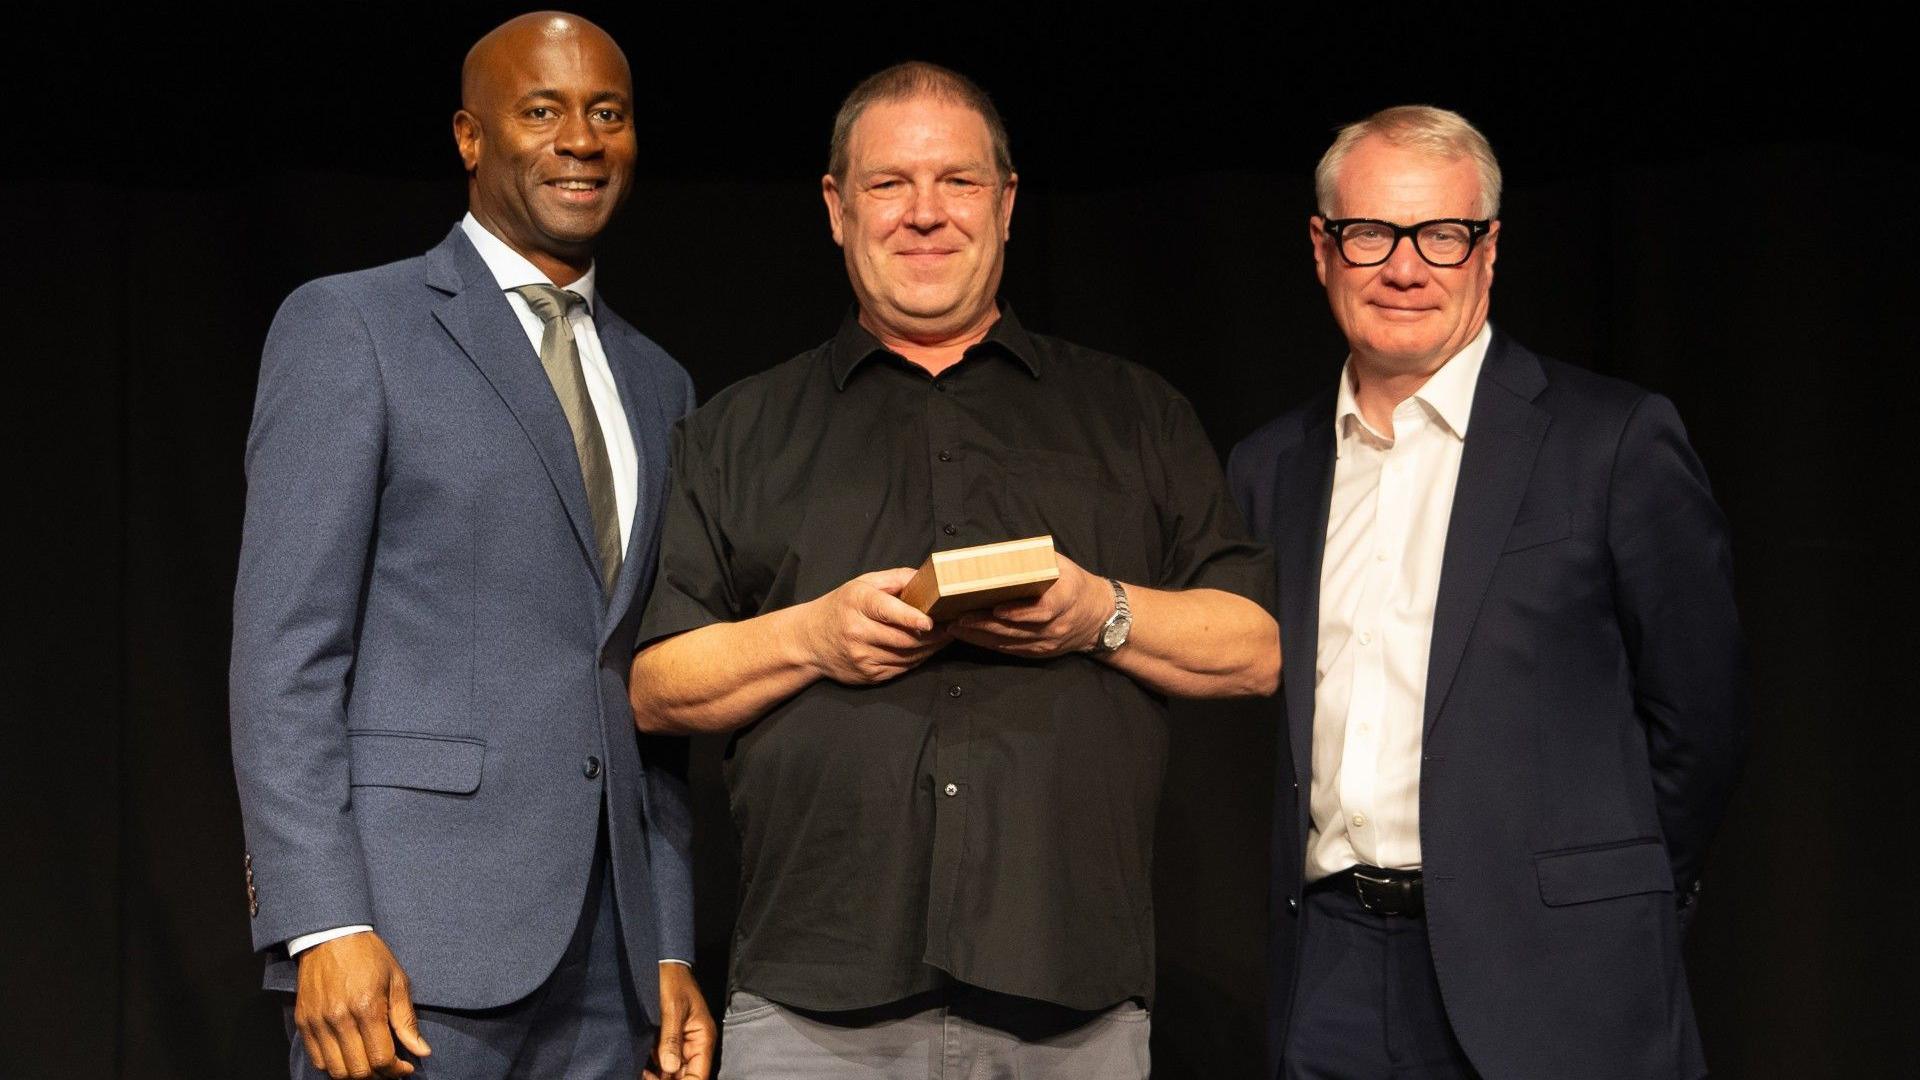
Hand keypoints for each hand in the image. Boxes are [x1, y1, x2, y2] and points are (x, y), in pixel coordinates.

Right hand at [293, 931, 430, 1078]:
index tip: (405, 1067)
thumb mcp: (397, 981)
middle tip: (389, 1068)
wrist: (331, 936)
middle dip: (378, 1076)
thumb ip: (406, 1020)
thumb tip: (422, 1051)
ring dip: (356, 1074)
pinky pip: (317, 1059)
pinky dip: (334, 1066)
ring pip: (336, 1070)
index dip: (396, 1070)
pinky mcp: (304, 1022)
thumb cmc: (370, 956)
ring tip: (370, 1065)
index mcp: (367, 1007)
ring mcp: (318, 1022)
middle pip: (358, 1071)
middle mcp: (339, 1018)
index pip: (380, 1058)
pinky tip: (350, 1056)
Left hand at [646, 962, 713, 1079]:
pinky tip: (642, 1069)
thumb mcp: (672, 1008)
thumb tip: (669, 1067)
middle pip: (685, 1076)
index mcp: (703, 1037)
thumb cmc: (672, 980)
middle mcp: (694, 1044)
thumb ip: (671, 1038)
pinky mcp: (668, 1041)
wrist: (663, 963)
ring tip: (642, 1073)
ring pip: (672, 1072)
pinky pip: (663, 1062)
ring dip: (658, 1076)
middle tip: (647, 1077)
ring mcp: (681, 1043)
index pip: (699, 1074)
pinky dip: (653, 1069)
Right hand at [801, 568, 948, 683]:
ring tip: (945, 637)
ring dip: (930, 648)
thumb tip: (929, 577)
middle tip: (952, 626)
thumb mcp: (863, 584)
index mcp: (857, 603)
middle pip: (904, 638)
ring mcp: (862, 656)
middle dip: (933, 635)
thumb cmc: (841, 607)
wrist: (809, 640)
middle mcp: (857, 631)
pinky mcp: (867, 675)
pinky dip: (918, 659)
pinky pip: (901, 668)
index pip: (886, 611)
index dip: (911, 617)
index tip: (930, 621)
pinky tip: (926, 649)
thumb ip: (896, 578)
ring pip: (906, 656)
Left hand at [949, 552, 1111, 658]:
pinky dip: (988, 643)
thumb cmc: (1072, 584)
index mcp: (1066, 598)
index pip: (1043, 609)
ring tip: (954, 627)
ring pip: (1010, 641)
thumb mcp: (1060, 565)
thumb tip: (998, 554)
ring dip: (981, 636)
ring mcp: (1048, 642)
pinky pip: (1011, 649)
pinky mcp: (1040, 652)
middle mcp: (1057, 625)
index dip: (1019, 612)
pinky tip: (969, 636)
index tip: (996, 609)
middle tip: (958, 618)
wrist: (1098, 616)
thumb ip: (1034, 561)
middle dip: (986, 624)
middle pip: (1018, 629)